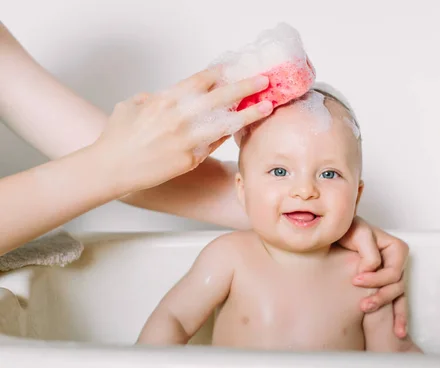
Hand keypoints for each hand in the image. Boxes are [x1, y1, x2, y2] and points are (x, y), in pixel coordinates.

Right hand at [93, 68, 273, 194]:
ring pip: (224, 123)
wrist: (113, 168)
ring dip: (248, 114)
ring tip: (267, 106)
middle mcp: (179, 118)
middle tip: (263, 81)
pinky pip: (214, 144)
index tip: (234, 69)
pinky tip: (242, 128)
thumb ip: (152, 98)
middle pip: (219, 98)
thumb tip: (165, 96)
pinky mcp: (190, 159)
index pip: (199, 82)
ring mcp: (187, 140)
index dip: (219, 74)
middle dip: (244, 87)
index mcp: (165, 101)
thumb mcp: (131, 106)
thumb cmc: (118, 138)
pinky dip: (227, 134)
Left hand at [337, 216, 409, 337]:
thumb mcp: (357, 231)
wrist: (334, 237)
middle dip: (381, 297)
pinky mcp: (384, 286)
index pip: (394, 271)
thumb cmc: (346, 230)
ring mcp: (392, 276)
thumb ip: (368, 249)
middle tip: (361, 304)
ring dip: (388, 310)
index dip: (377, 278)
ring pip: (397, 297)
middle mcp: (396, 263)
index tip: (356, 280)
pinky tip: (399, 332)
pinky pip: (397, 303)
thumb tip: (372, 268)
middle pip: (397, 286)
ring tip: (366, 313)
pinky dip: (399, 317)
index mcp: (395, 248)